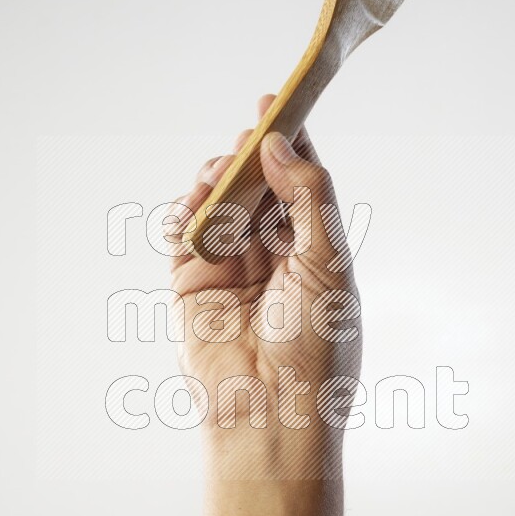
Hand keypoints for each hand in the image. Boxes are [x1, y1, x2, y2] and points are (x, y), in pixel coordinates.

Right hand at [167, 94, 361, 478]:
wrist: (272, 412)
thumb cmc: (316, 347)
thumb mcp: (329, 262)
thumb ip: (308, 198)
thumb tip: (280, 144)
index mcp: (314, 253)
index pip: (300, 185)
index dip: (290, 143)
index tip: (277, 103)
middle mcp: (272, 258)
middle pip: (257, 187)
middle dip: (252, 157)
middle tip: (250, 137)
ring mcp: (230, 270)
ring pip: (219, 204)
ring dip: (220, 180)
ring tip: (225, 173)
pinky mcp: (192, 285)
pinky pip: (185, 233)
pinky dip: (188, 210)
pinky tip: (199, 202)